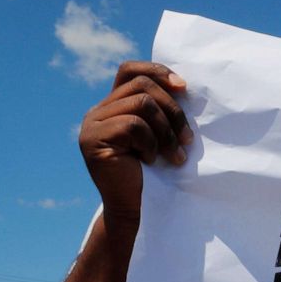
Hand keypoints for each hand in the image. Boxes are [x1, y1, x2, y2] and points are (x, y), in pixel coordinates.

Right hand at [79, 62, 191, 223]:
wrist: (140, 211)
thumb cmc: (158, 175)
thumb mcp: (162, 135)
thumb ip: (161, 109)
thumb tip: (183, 84)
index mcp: (113, 106)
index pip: (130, 70)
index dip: (157, 71)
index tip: (184, 87)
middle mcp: (98, 112)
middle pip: (142, 85)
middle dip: (173, 109)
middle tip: (189, 139)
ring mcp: (92, 125)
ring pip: (141, 103)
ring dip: (167, 130)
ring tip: (175, 155)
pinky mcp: (92, 140)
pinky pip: (133, 125)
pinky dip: (151, 142)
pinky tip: (151, 161)